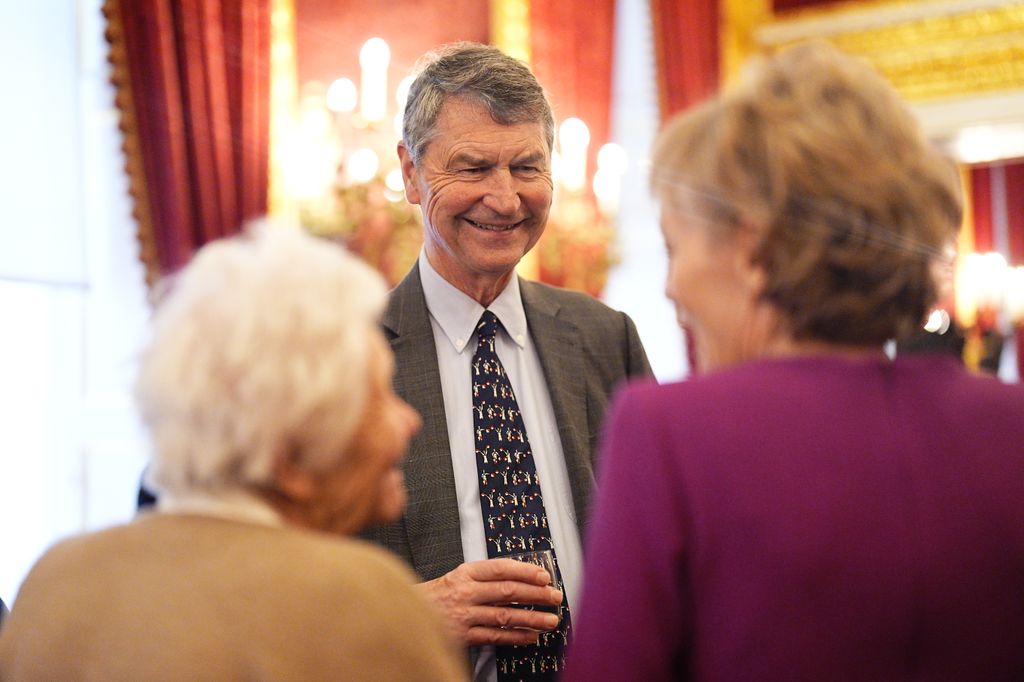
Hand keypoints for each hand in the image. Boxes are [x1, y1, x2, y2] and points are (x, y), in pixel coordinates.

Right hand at [417, 558, 563, 645]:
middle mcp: (465, 592)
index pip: (502, 568)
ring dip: (532, 618)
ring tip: (550, 620)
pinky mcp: (463, 635)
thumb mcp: (458, 577)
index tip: (544, 576)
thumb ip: (484, 577)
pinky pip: (495, 636)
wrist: (408, 615)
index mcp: (465, 573)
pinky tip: (531, 636)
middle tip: (555, 597)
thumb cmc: (438, 596)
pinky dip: (515, 636)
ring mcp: (464, 615)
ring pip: (505, 615)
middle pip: (508, 591)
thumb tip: (521, 577)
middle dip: (536, 594)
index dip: (526, 571)